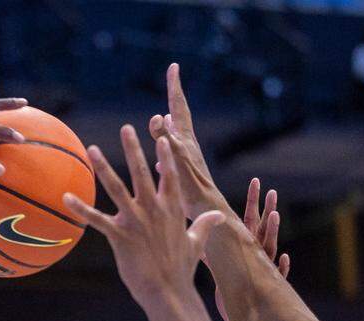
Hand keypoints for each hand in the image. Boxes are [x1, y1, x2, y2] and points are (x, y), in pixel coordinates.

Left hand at [64, 128, 222, 310]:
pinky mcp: (120, 236)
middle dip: (133, 149)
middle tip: (126, 128)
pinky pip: (96, 219)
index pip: (170, 176)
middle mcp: (153, 210)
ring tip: (92, 149)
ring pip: (116, 188)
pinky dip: (81, 208)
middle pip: (141, 173)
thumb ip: (205, 225)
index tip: (162, 136)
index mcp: (171, 210)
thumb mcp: (197, 243)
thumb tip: (219, 215)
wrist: (169, 293)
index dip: (166, 156)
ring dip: (104, 167)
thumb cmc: (181, 270)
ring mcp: (135, 222)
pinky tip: (67, 198)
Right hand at [147, 63, 230, 220]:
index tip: (174, 67)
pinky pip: (168, 157)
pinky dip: (162, 152)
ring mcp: (185, 159)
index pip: (178, 107)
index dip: (175, 87)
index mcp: (185, 139)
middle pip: (178, 115)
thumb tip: (158, 117)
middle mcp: (187, 145)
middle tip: (172, 78)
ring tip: (162, 118)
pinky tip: (157, 159)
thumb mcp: (177, 160)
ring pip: (173, 136)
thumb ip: (166, 139)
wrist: (207, 210)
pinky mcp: (182, 174)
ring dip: (166, 126)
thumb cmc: (194, 189)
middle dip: (173, 97)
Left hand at [214, 178, 290, 320]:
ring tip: (274, 216)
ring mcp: (264, 268)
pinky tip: (285, 258)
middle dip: (266, 209)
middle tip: (270, 190)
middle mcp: (258, 253)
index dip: (254, 201)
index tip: (257, 181)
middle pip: (262, 228)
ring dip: (272, 232)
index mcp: (247, 245)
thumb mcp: (220, 267)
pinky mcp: (268, 285)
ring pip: (270, 246)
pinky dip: (282, 267)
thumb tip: (195, 234)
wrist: (239, 315)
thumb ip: (212, 251)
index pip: (250, 219)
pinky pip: (277, 275)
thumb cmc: (229, 290)